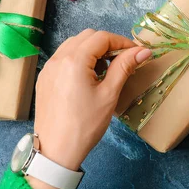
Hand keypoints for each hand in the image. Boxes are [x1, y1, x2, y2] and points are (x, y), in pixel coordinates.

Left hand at [27, 30, 150, 188]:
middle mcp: (58, 58)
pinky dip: (79, 59)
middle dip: (107, 44)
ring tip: (106, 70)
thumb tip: (143, 51)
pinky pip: (63, 57)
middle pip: (87, 36)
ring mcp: (48, 68)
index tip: (136, 53)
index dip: (122, 42)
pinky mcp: (44, 78)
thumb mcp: (109, 95)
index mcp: (74, 61)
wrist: (56, 151)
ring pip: (73, 44)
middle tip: (122, 60)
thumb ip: (124, 67)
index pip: (101, 37)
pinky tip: (88, 78)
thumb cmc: (85, 125)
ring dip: (92, 50)